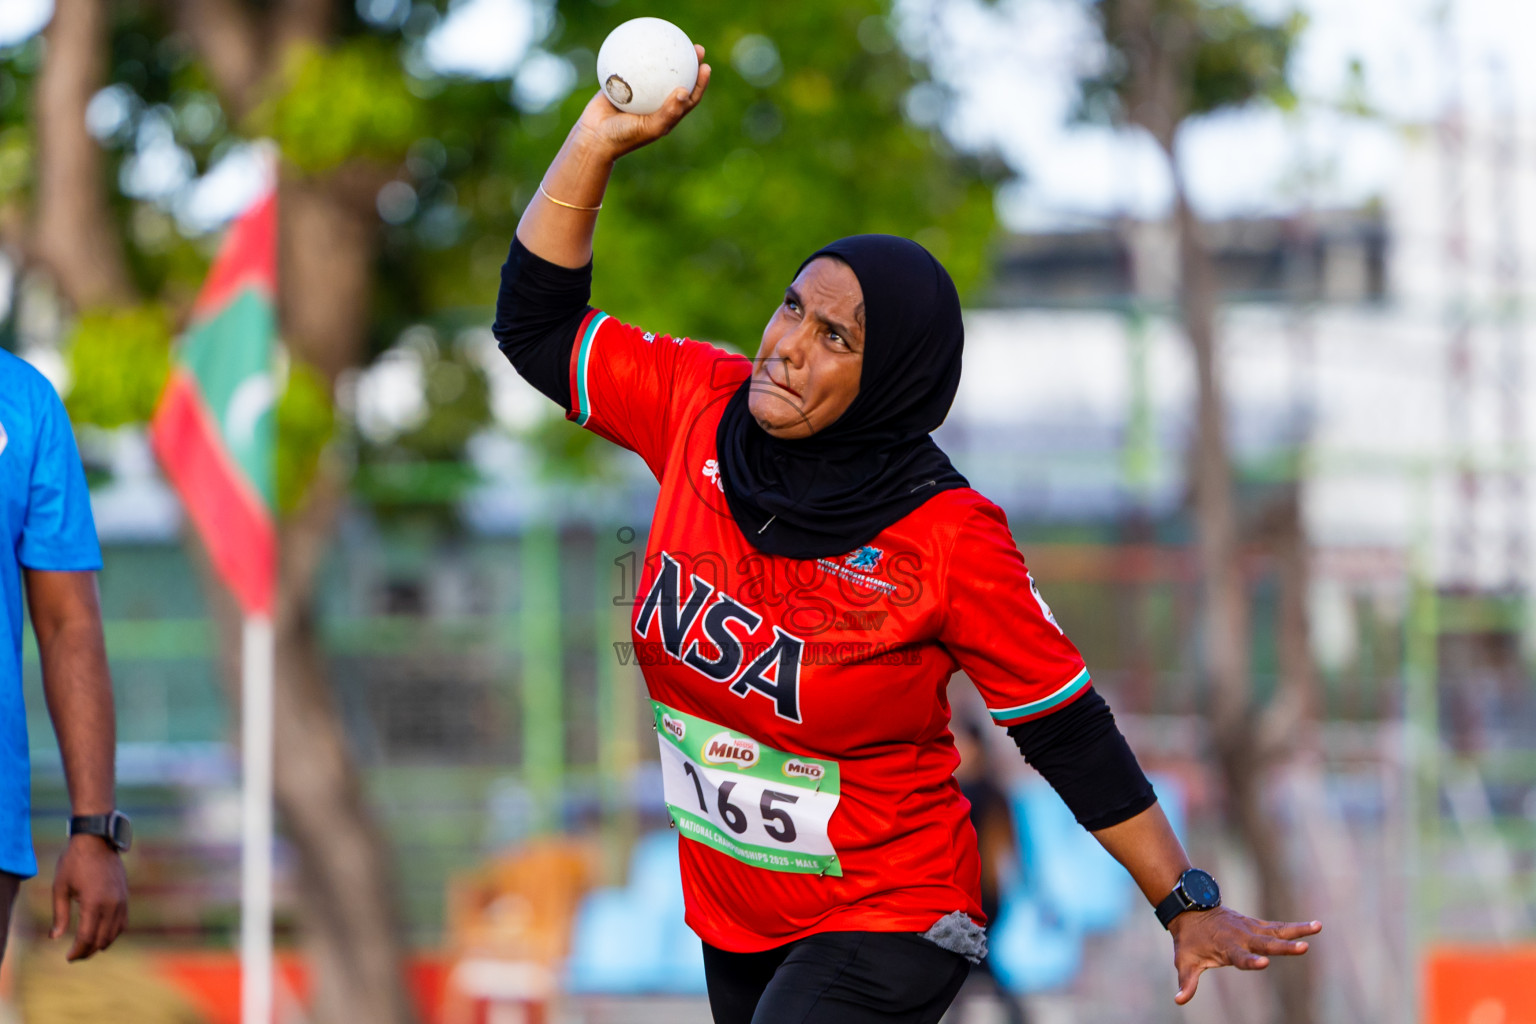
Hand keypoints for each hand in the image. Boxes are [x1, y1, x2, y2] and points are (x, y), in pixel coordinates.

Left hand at [50, 834, 127, 960]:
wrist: (98, 840)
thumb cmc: (74, 862)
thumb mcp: (60, 888)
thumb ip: (59, 915)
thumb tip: (55, 938)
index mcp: (93, 903)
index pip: (87, 937)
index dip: (77, 951)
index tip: (68, 957)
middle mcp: (111, 904)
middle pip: (101, 939)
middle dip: (88, 951)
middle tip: (75, 956)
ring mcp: (121, 900)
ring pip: (115, 933)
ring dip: (101, 944)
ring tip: (87, 947)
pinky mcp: (125, 896)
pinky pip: (123, 922)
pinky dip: (113, 933)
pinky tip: (102, 934)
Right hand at [573, 45, 711, 161]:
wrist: (593, 138)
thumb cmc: (623, 138)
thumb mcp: (650, 128)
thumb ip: (669, 112)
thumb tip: (685, 91)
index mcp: (666, 114)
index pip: (689, 97)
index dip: (700, 82)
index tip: (705, 66)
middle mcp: (655, 103)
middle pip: (676, 79)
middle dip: (688, 63)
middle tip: (694, 47)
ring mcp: (639, 94)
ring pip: (655, 71)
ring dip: (666, 55)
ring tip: (670, 38)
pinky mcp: (622, 85)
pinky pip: (630, 67)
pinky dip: (635, 55)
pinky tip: (639, 40)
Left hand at [1168, 906, 1319, 1003]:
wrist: (1190, 910)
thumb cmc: (1189, 941)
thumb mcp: (1184, 961)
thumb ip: (1187, 982)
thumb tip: (1179, 1000)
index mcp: (1226, 947)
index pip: (1240, 957)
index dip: (1250, 961)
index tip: (1264, 963)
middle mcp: (1241, 937)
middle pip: (1265, 944)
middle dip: (1284, 947)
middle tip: (1304, 948)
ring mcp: (1250, 929)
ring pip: (1276, 931)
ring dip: (1297, 931)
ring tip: (1318, 928)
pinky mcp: (1256, 925)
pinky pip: (1278, 927)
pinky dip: (1295, 927)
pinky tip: (1315, 927)